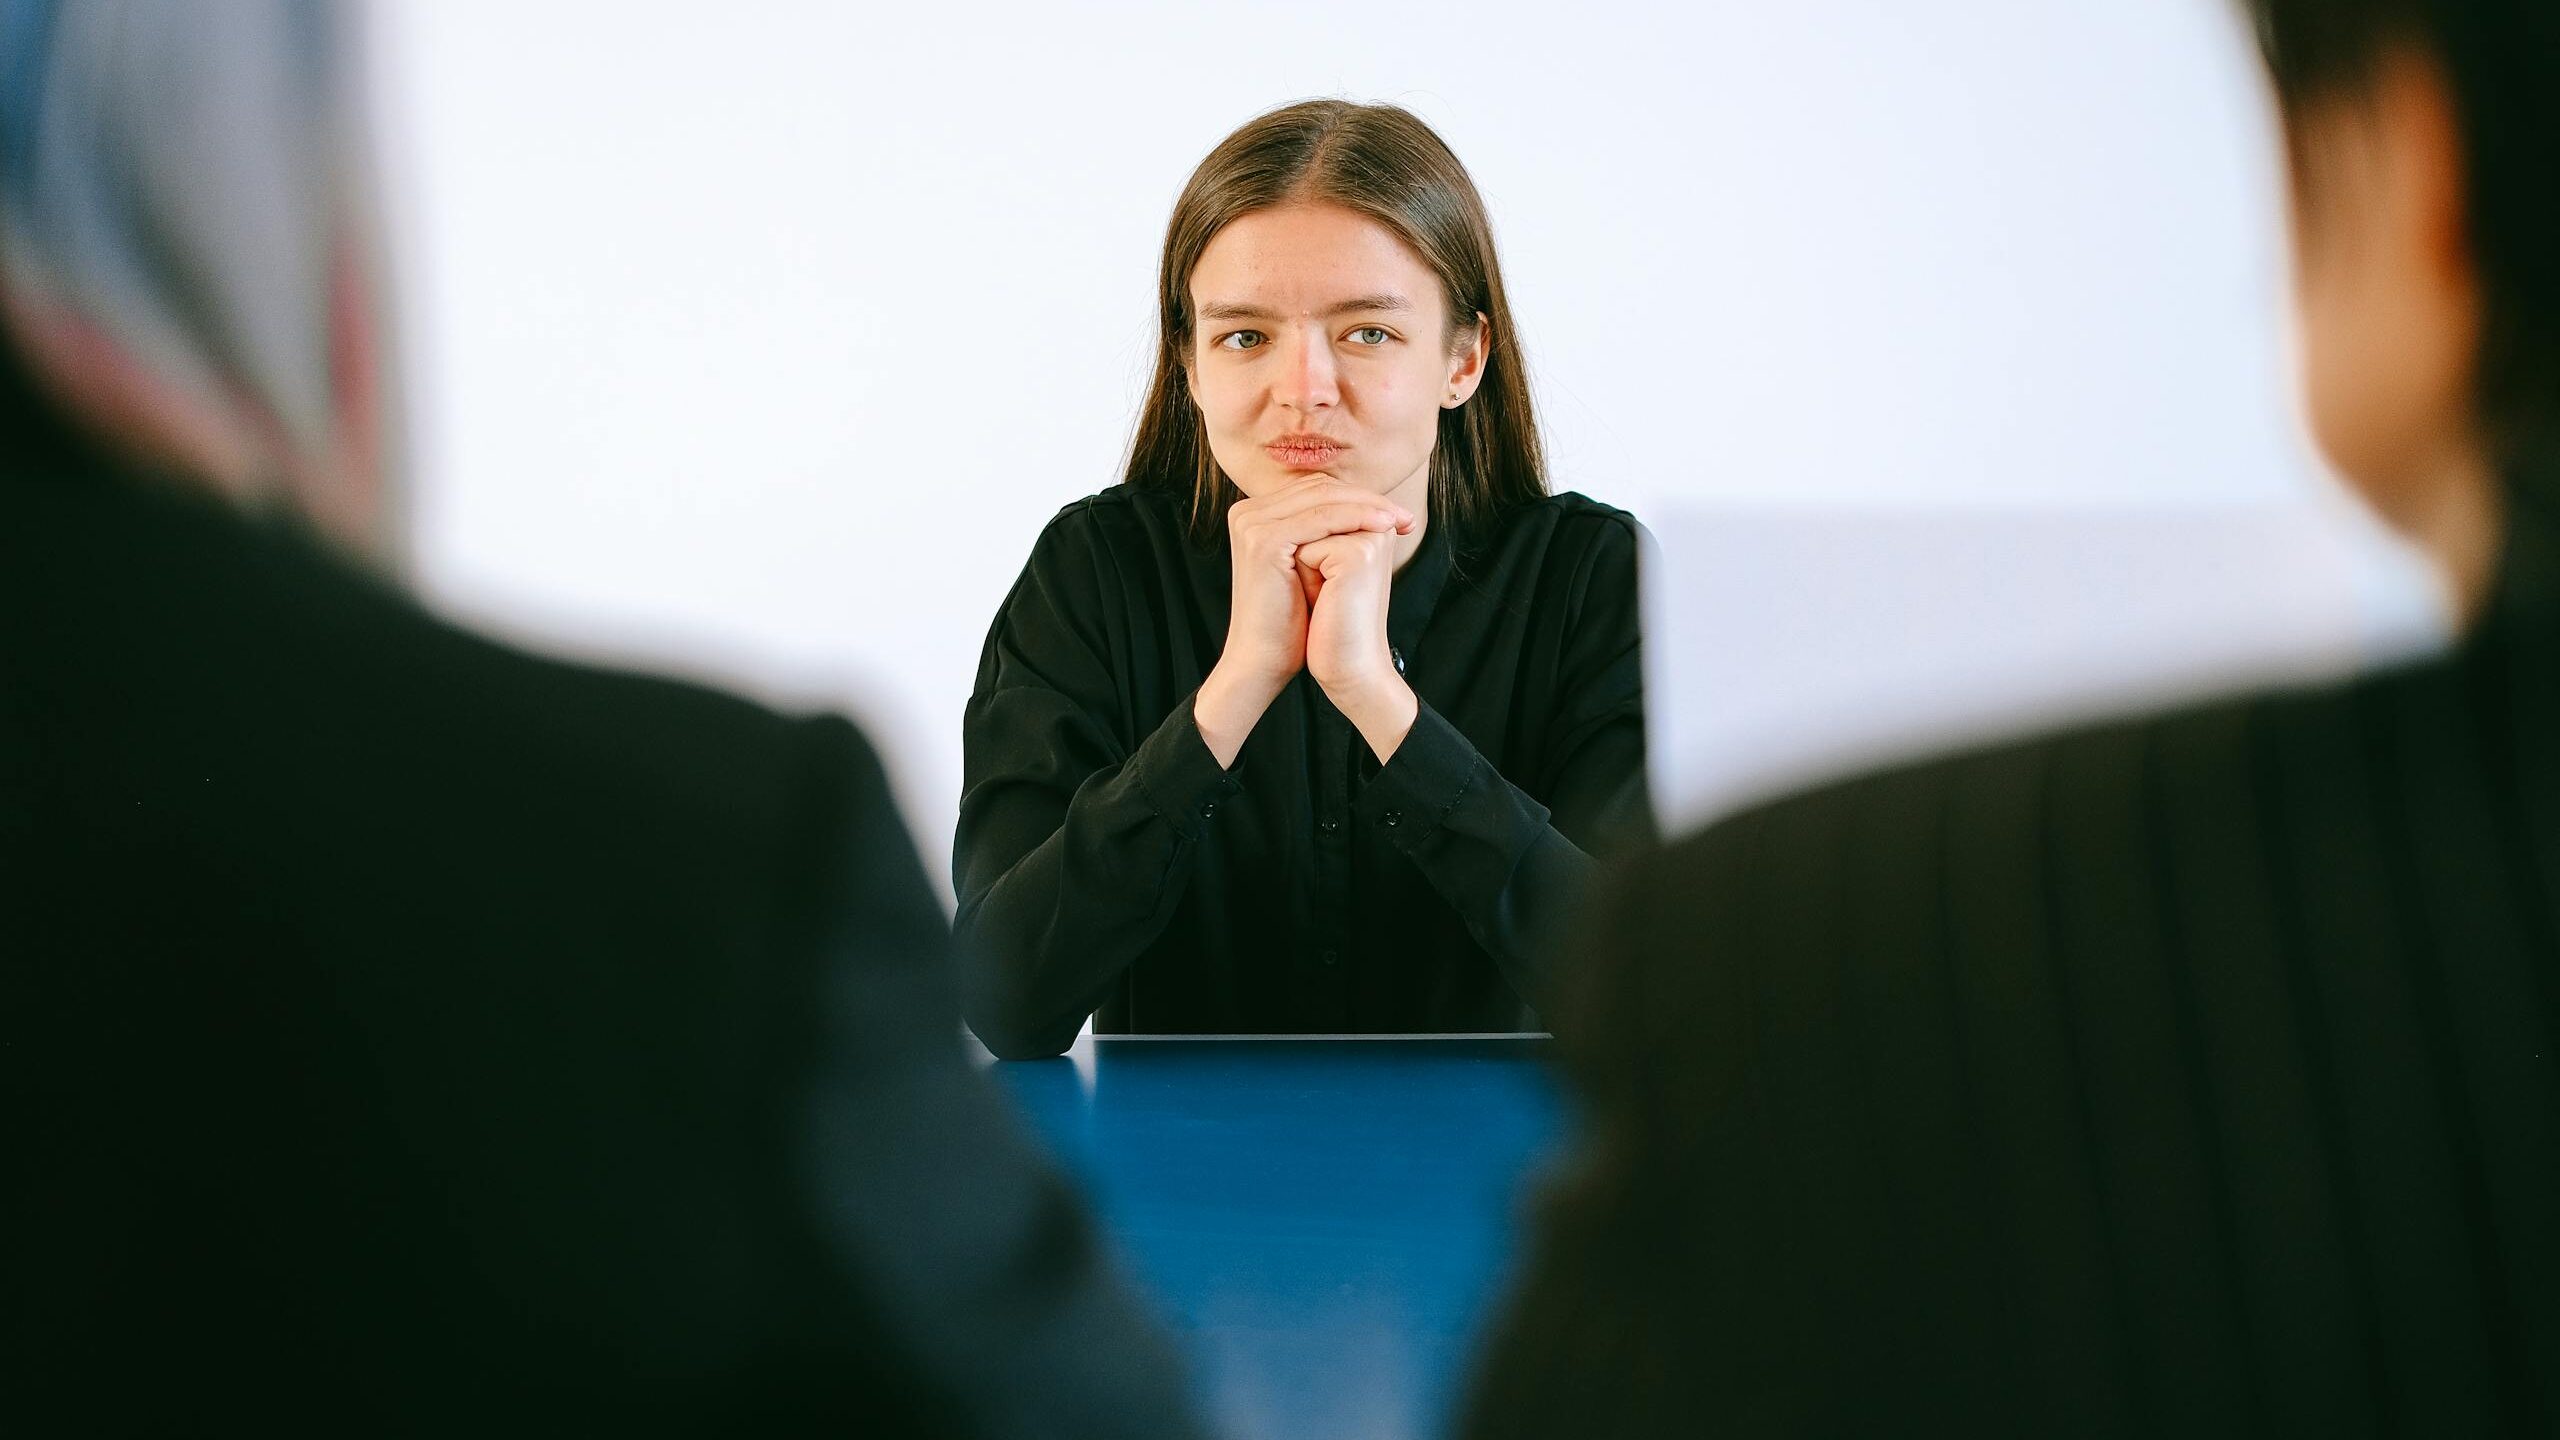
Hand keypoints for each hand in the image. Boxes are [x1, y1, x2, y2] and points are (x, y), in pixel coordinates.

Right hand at [1195, 476, 1413, 766]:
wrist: (1263, 660)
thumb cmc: (1291, 621)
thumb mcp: (1310, 567)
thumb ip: (1327, 533)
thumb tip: (1372, 507)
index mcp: (1255, 514)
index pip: (1316, 490)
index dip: (1359, 497)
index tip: (1398, 514)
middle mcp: (1246, 512)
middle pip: (1319, 489)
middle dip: (1368, 499)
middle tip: (1405, 515)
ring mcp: (1251, 524)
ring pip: (1322, 499)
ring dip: (1367, 506)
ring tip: (1399, 520)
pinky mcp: (1262, 539)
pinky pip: (1320, 518)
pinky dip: (1355, 518)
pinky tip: (1382, 527)